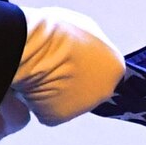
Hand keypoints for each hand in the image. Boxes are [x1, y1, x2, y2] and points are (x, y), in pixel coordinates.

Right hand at [12, 5, 125, 123]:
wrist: (31, 46)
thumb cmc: (56, 31)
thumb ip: (93, 46)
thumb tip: (86, 52)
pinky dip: (39, 101)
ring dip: (56, 92)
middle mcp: (104, 91)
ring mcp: (82, 107)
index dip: (85, 64)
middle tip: (55, 67)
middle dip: (73, 81)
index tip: (71, 57)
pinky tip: (33, 85)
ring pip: (67, 101)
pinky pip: (48, 110)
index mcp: (114, 67)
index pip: (104, 71)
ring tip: (41, 73)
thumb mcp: (84, 27)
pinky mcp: (58, 117)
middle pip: (88, 89)